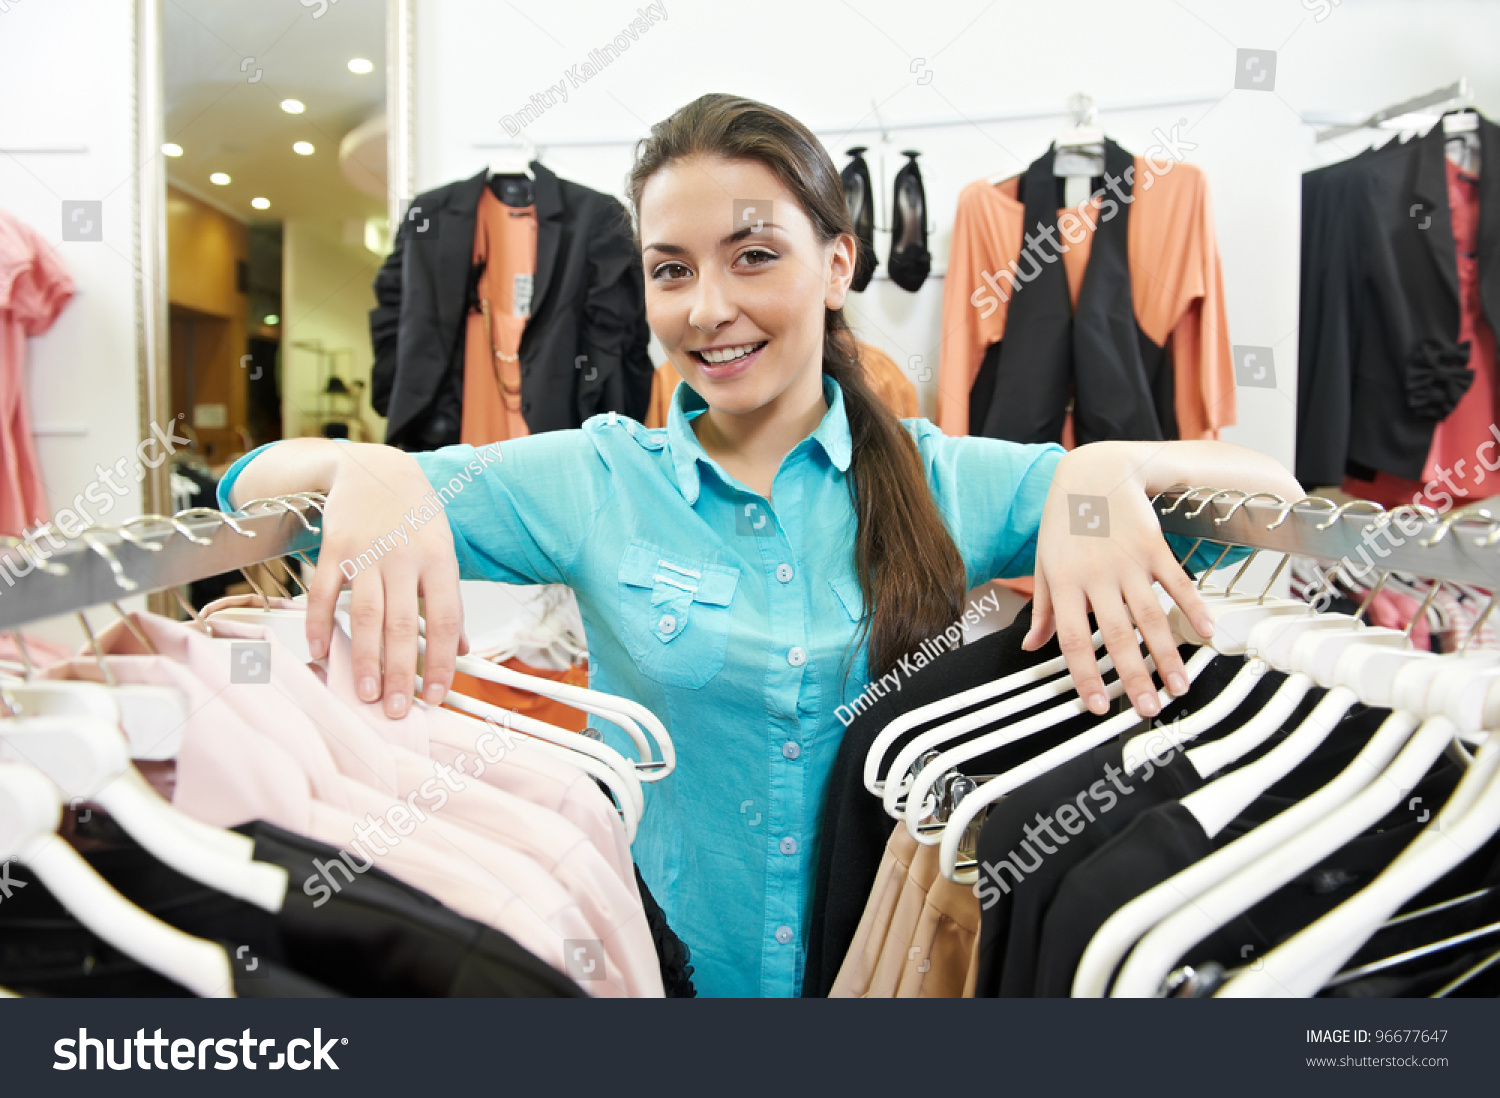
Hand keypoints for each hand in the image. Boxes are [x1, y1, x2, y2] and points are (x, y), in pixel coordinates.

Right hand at [235, 439, 467, 718]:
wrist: (374, 466)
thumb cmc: (413, 513)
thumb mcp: (443, 550)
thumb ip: (448, 601)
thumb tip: (462, 649)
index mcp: (438, 560)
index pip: (445, 619)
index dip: (442, 661)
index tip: (436, 695)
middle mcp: (404, 558)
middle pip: (403, 625)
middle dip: (401, 672)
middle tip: (397, 710)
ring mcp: (367, 552)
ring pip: (365, 615)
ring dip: (364, 658)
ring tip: (366, 694)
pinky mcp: (334, 547)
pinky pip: (323, 592)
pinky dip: (318, 624)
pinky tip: (320, 653)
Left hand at [1022, 440, 1301, 718]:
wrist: (1092, 473)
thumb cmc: (1064, 523)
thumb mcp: (1044, 565)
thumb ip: (1040, 609)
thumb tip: (1031, 648)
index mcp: (1063, 585)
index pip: (1073, 640)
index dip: (1086, 676)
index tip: (1099, 706)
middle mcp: (1095, 577)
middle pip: (1116, 636)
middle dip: (1134, 677)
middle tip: (1149, 710)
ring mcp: (1127, 561)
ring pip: (1150, 616)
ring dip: (1168, 654)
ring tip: (1180, 686)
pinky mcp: (1153, 546)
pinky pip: (1176, 581)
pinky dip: (1193, 607)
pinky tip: (1208, 633)